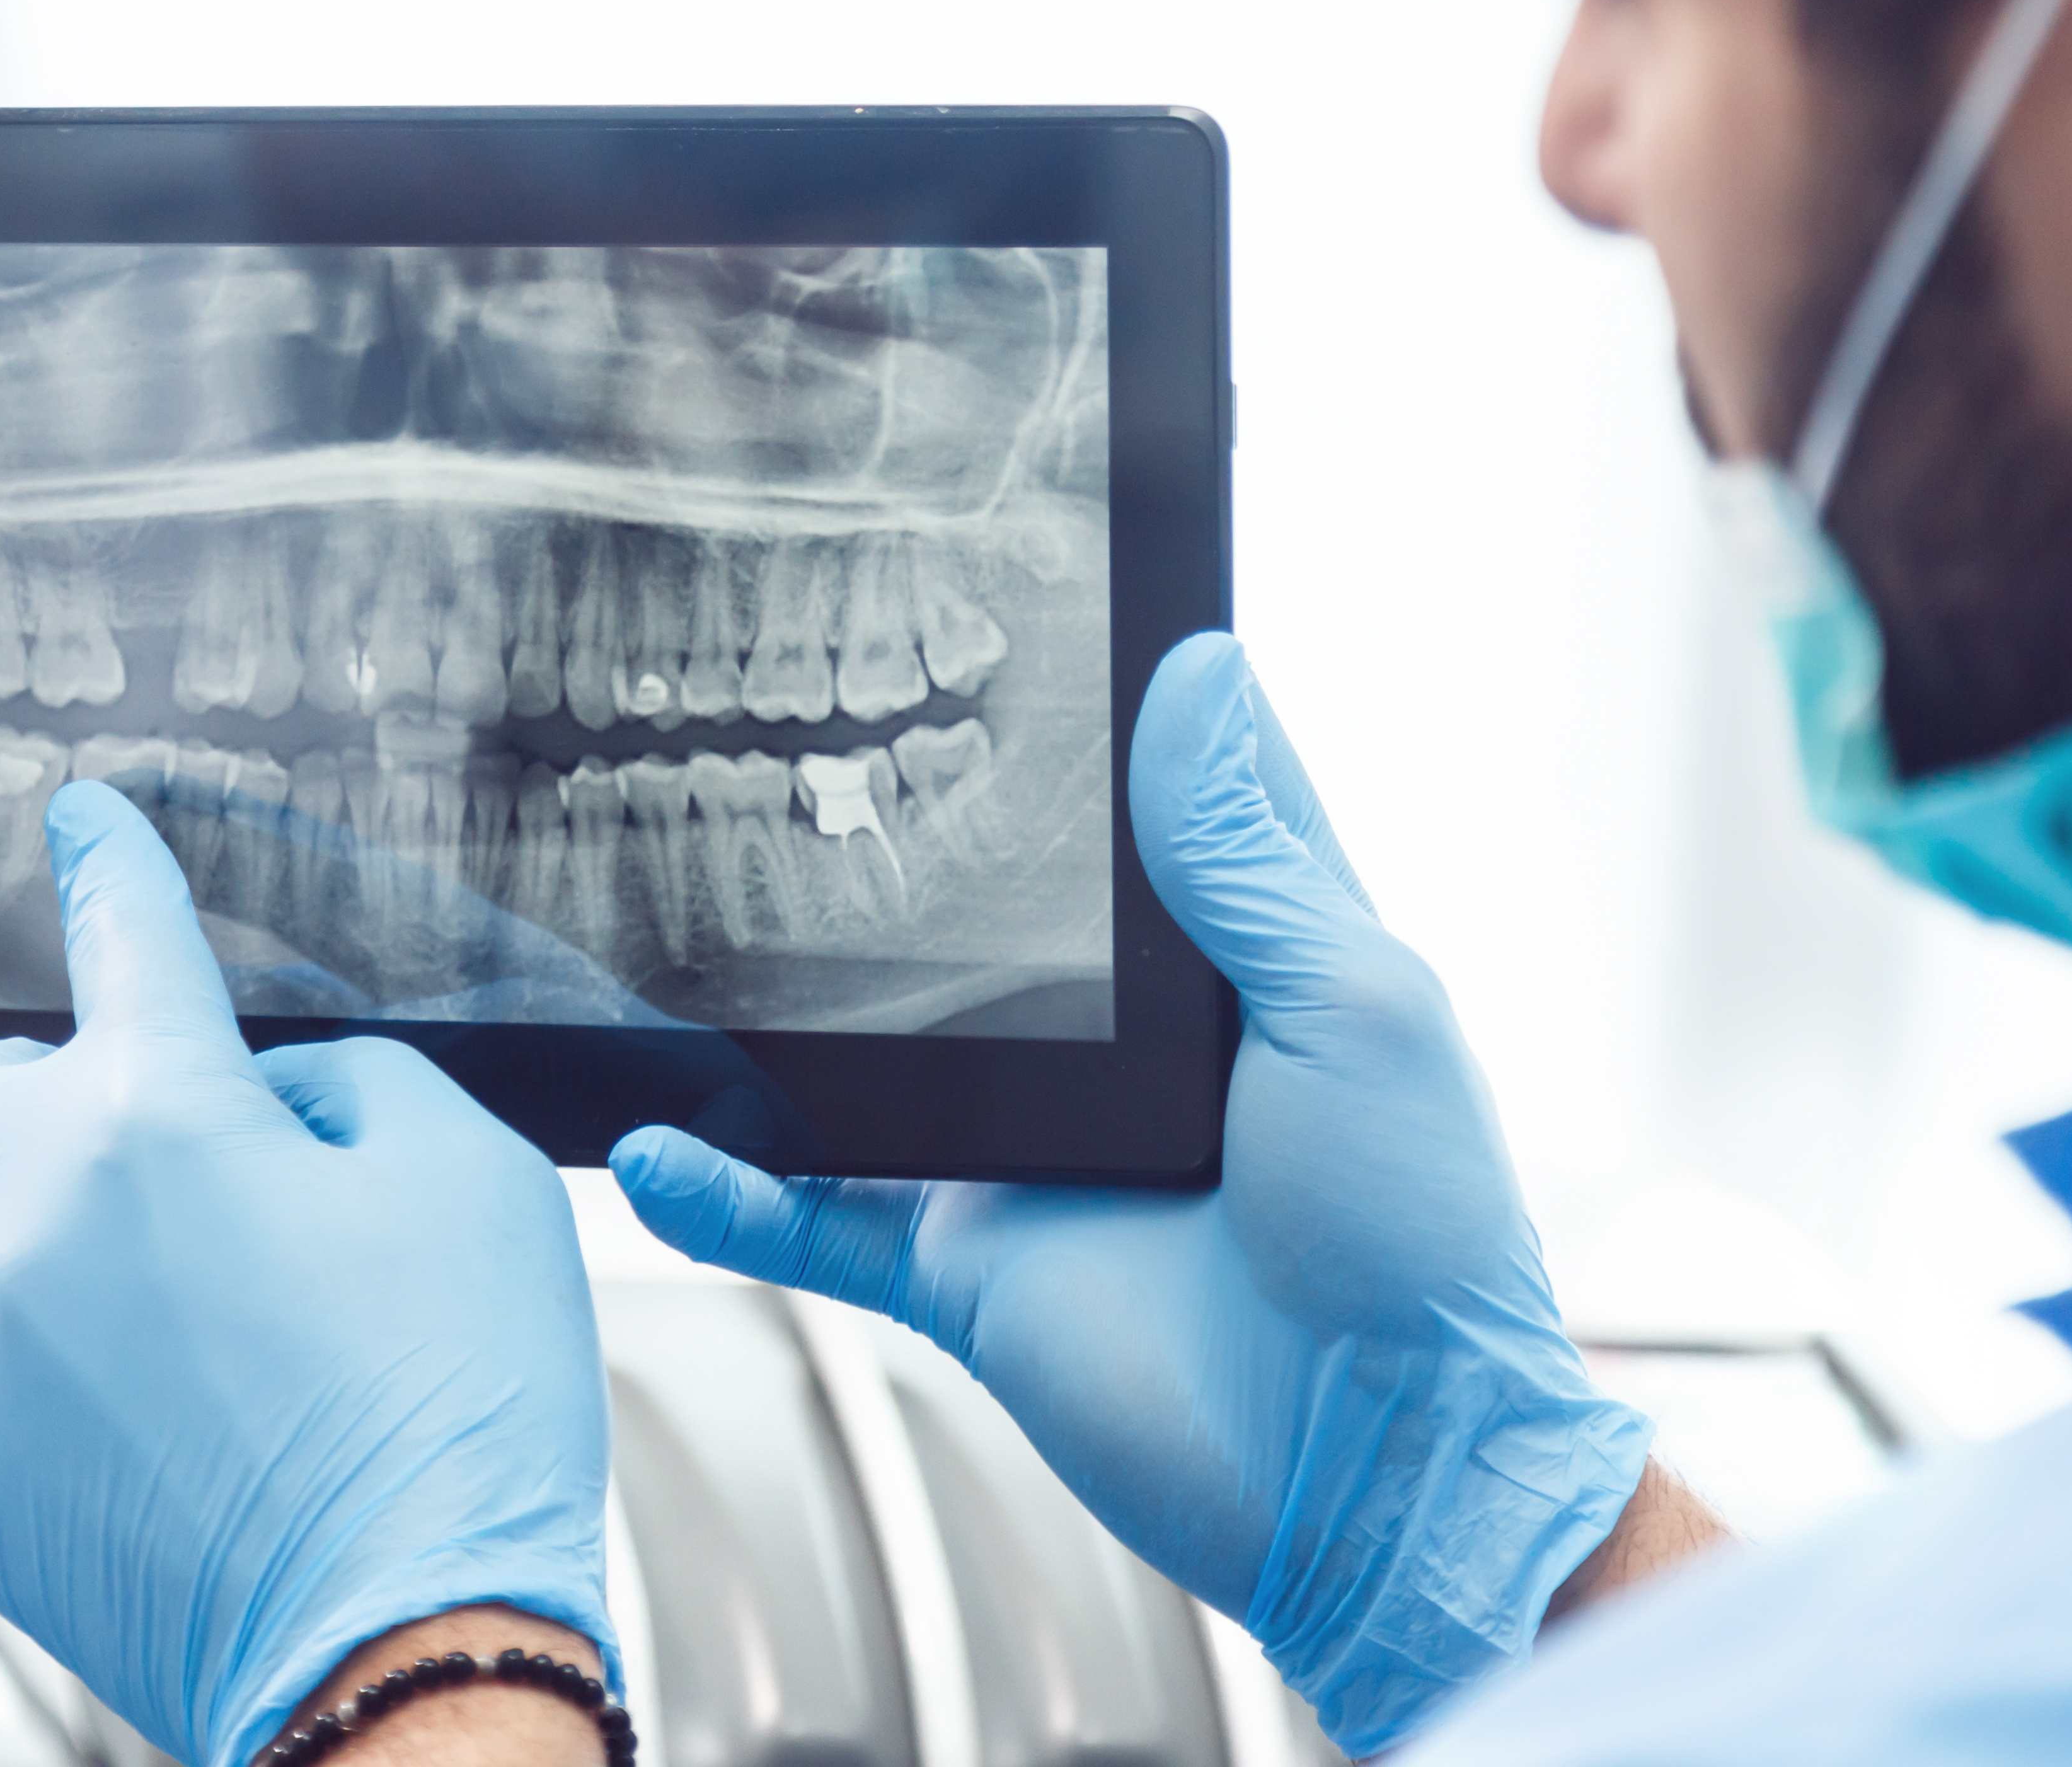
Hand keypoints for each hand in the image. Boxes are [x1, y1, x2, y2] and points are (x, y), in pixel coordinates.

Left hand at [0, 782, 615, 1766]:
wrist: (405, 1636)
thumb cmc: (451, 1419)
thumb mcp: (467, 1177)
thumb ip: (350, 1081)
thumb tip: (270, 1089)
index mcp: (165, 1115)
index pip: (123, 934)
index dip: (111, 862)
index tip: (84, 823)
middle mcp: (33, 1213)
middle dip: (78, 1092)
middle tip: (186, 1170)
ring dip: (31, 1229)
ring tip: (156, 1316)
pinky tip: (71, 1392)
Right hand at [610, 632, 1649, 1755]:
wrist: (1380, 1469)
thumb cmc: (1417, 1237)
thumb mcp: (1355, 1006)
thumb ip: (1250, 855)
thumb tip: (1198, 669)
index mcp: (1232, 965)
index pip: (1152, 803)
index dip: (1093, 710)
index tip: (1012, 602)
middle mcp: (1119, 1051)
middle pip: (982, 921)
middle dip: (888, 843)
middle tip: (784, 739)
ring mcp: (1031, 1155)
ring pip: (869, 1063)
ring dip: (771, 1014)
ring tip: (662, 929)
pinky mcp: (969, 1267)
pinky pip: (822, 1219)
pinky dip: (732, 1191)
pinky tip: (654, 1146)